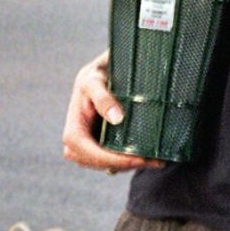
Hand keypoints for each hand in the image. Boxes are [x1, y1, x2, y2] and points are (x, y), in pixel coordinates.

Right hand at [62, 50, 163, 172]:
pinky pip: (112, 159)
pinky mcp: (104, 142)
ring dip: (129, 165)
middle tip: (152, 161)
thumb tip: (116, 118)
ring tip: (155, 160)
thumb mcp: (97, 79)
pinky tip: (150, 157)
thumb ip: (103, 97)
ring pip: (103, 163)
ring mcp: (91, 140)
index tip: (133, 158)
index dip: (105, 157)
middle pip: (91, 160)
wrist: (114, 65)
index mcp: (74, 122)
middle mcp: (79, 135)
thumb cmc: (101, 69)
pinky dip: (130, 161)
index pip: (81, 147)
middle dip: (120, 164)